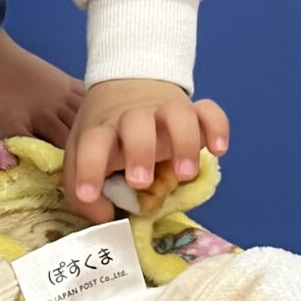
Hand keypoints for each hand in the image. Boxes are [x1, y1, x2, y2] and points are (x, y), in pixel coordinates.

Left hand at [65, 79, 230, 224]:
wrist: (126, 84)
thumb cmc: (106, 134)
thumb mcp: (81, 157)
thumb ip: (83, 191)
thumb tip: (103, 217)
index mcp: (101, 128)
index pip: (91, 143)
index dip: (88, 169)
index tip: (88, 195)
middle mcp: (133, 117)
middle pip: (136, 124)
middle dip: (140, 151)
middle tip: (141, 182)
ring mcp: (164, 110)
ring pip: (178, 114)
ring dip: (184, 142)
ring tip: (186, 174)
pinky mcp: (191, 110)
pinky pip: (209, 112)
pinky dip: (217, 128)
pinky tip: (218, 150)